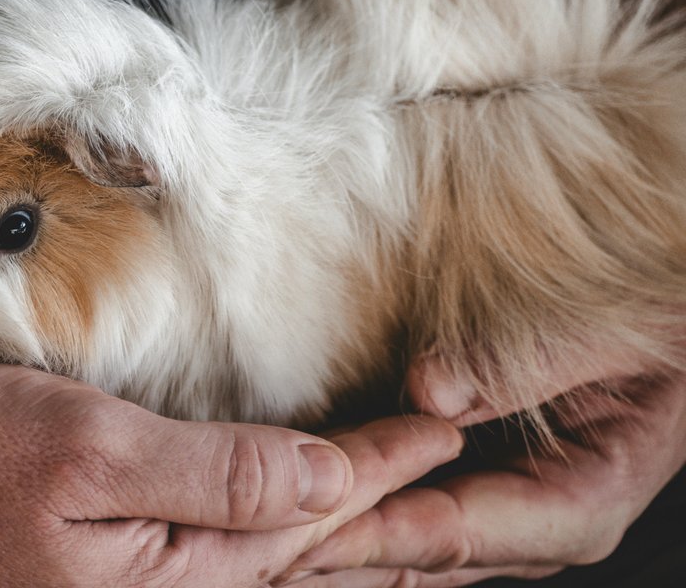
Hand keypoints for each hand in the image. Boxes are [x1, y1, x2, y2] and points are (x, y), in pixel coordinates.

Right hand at [0, 361, 461, 587]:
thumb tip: (328, 482)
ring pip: (269, 580)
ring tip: (415, 538)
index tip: (447, 419)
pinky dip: (275, 557)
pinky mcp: (95, 582)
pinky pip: (216, 575)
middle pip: (307, 570)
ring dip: (347, 555)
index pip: (313, 517)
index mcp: (175, 584)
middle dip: (395, 530)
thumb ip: (216, 473)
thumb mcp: (88, 452)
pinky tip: (287, 546)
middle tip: (467, 495)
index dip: (385, 464)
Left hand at [281, 354, 685, 586]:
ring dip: (320, 541)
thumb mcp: (611, 335)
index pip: (444, 533)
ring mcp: (496, 515)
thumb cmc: (656, 331)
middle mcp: (528, 526)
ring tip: (241, 547)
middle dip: (322, 553)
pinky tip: (277, 510)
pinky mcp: (469, 488)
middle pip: (408, 553)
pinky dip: (339, 510)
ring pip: (394, 545)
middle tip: (238, 552)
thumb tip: (432, 392)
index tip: (287, 537)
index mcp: (574, 506)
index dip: (361, 532)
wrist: (673, 326)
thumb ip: (527, 362)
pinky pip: (396, 512)